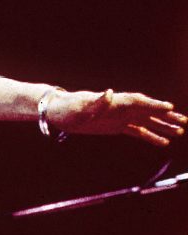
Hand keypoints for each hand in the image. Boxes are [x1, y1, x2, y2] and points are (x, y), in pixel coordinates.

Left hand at [49, 89, 186, 145]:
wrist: (58, 112)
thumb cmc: (68, 109)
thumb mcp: (80, 108)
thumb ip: (97, 102)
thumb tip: (110, 92)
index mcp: (115, 102)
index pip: (139, 102)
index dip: (154, 105)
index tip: (170, 108)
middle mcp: (121, 108)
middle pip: (148, 111)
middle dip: (165, 116)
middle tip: (183, 121)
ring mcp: (120, 117)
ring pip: (146, 121)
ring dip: (162, 126)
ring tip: (179, 132)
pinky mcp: (116, 126)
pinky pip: (137, 131)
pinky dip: (150, 136)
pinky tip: (163, 142)